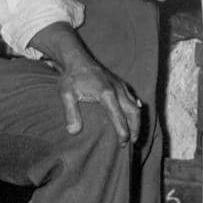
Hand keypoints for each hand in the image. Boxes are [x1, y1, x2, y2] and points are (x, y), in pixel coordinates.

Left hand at [28, 23, 141, 143]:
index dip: (123, 131)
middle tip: (131, 143)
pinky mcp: (120, 84)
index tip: (124, 144)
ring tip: (133, 135)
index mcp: (106, 93)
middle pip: (134, 112)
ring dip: (137, 121)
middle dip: (135, 128)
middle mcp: (117, 89)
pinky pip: (133, 99)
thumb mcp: (66, 94)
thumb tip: (73, 132)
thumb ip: (71, 113)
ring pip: (136, 105)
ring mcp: (121, 85)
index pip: (119, 116)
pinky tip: (132, 118)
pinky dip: (135, 111)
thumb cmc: (71, 77)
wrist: (77, 58)